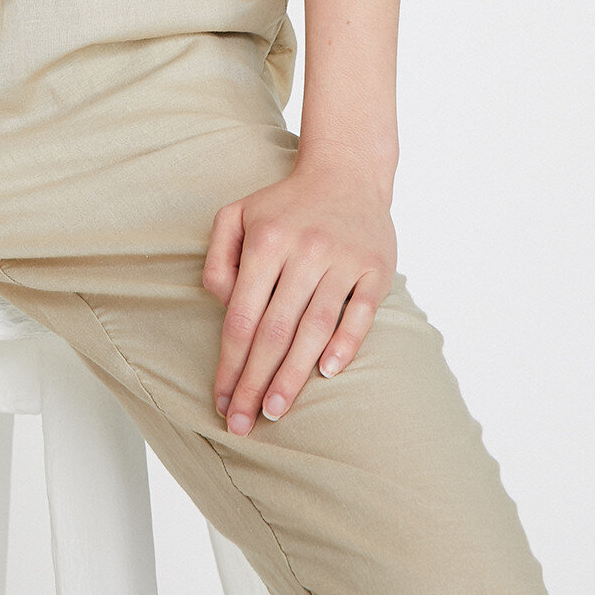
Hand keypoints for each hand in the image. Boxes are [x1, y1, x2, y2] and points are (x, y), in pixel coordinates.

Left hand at [202, 155, 396, 435]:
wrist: (346, 171)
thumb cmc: (285, 204)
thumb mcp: (237, 215)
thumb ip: (218, 258)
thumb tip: (222, 304)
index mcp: (266, 240)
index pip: (242, 315)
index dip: (230, 363)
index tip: (221, 401)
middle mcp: (304, 250)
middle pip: (275, 330)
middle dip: (255, 382)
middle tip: (242, 423)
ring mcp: (343, 258)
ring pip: (315, 327)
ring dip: (294, 374)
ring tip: (275, 410)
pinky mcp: (376, 266)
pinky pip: (360, 312)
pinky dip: (345, 343)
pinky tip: (327, 373)